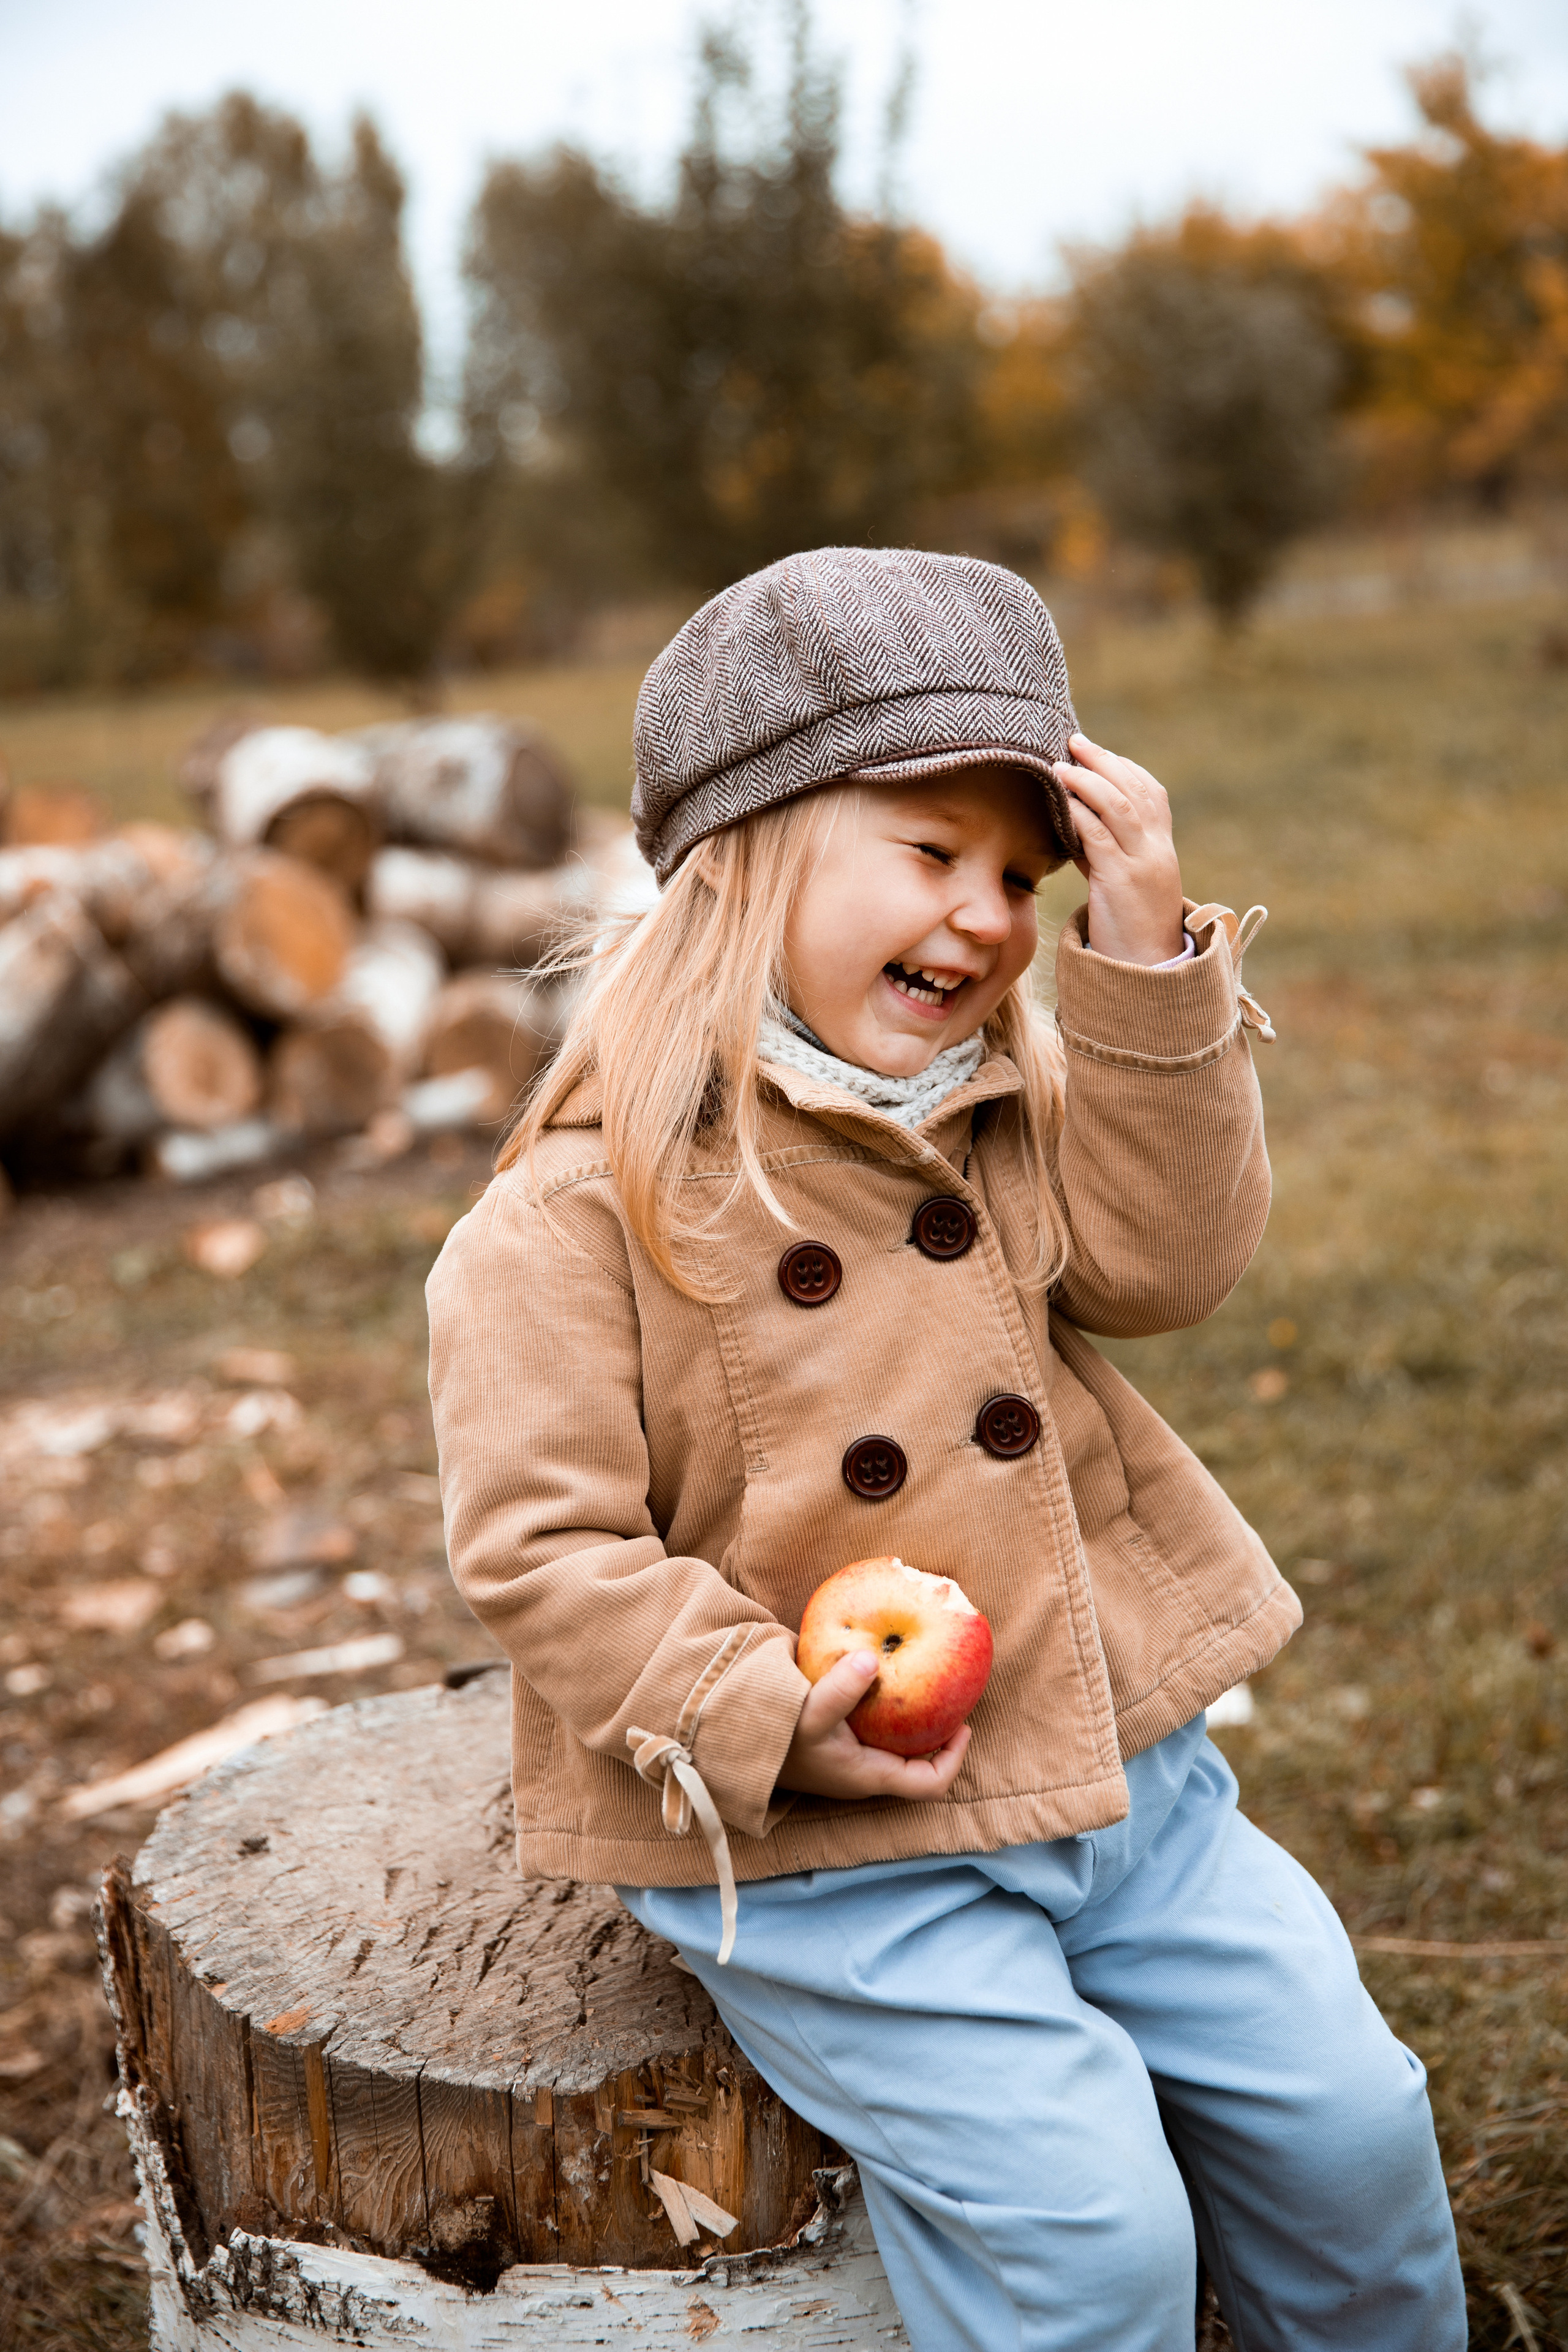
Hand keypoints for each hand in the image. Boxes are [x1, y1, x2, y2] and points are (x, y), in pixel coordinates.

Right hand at [776, 1650, 971, 1800]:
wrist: (739, 1744)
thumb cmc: (776, 1739)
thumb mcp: (807, 1716)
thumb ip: (840, 1690)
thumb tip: (873, 1659)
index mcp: (870, 1775)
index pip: (929, 1784)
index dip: (954, 1757)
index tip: (963, 1723)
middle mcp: (868, 1772)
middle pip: (921, 1763)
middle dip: (939, 1732)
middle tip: (949, 1694)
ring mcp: (854, 1759)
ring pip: (900, 1745)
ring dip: (915, 1719)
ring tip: (926, 1681)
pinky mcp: (841, 1743)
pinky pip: (878, 1729)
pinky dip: (889, 1708)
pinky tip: (885, 1676)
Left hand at [1052, 732, 1184, 964]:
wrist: (1146, 970)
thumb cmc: (1128, 927)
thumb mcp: (1118, 880)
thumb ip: (1102, 850)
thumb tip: (1074, 822)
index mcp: (1161, 847)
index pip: (1149, 792)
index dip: (1122, 766)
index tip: (1095, 751)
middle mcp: (1157, 850)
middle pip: (1134, 789)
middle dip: (1104, 761)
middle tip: (1075, 741)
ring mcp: (1142, 864)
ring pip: (1118, 806)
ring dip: (1087, 780)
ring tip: (1061, 765)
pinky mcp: (1121, 881)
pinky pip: (1099, 837)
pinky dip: (1079, 814)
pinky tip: (1061, 801)